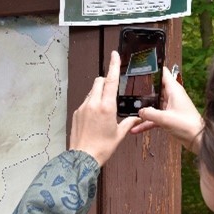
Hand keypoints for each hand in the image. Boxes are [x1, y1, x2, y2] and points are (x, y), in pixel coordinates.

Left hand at [69, 51, 140, 165]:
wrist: (82, 157)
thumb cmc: (102, 147)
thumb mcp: (119, 134)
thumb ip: (129, 122)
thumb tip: (137, 118)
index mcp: (106, 107)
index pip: (111, 80)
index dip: (114, 66)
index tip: (114, 55)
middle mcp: (93, 103)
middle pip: (99, 81)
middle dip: (106, 81)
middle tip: (112, 91)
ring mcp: (83, 107)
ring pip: (92, 91)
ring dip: (99, 93)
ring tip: (104, 109)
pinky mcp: (76, 113)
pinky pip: (86, 102)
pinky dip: (92, 103)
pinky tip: (95, 117)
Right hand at [131, 66, 203, 152]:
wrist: (197, 139)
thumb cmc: (187, 125)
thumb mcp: (165, 118)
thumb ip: (150, 113)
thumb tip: (140, 111)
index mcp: (174, 91)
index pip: (164, 74)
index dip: (154, 69)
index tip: (143, 67)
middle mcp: (172, 97)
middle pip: (156, 90)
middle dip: (144, 91)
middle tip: (130, 90)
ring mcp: (171, 108)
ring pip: (154, 105)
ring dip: (144, 110)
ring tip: (131, 110)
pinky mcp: (169, 117)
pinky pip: (155, 118)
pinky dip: (147, 122)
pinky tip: (137, 128)